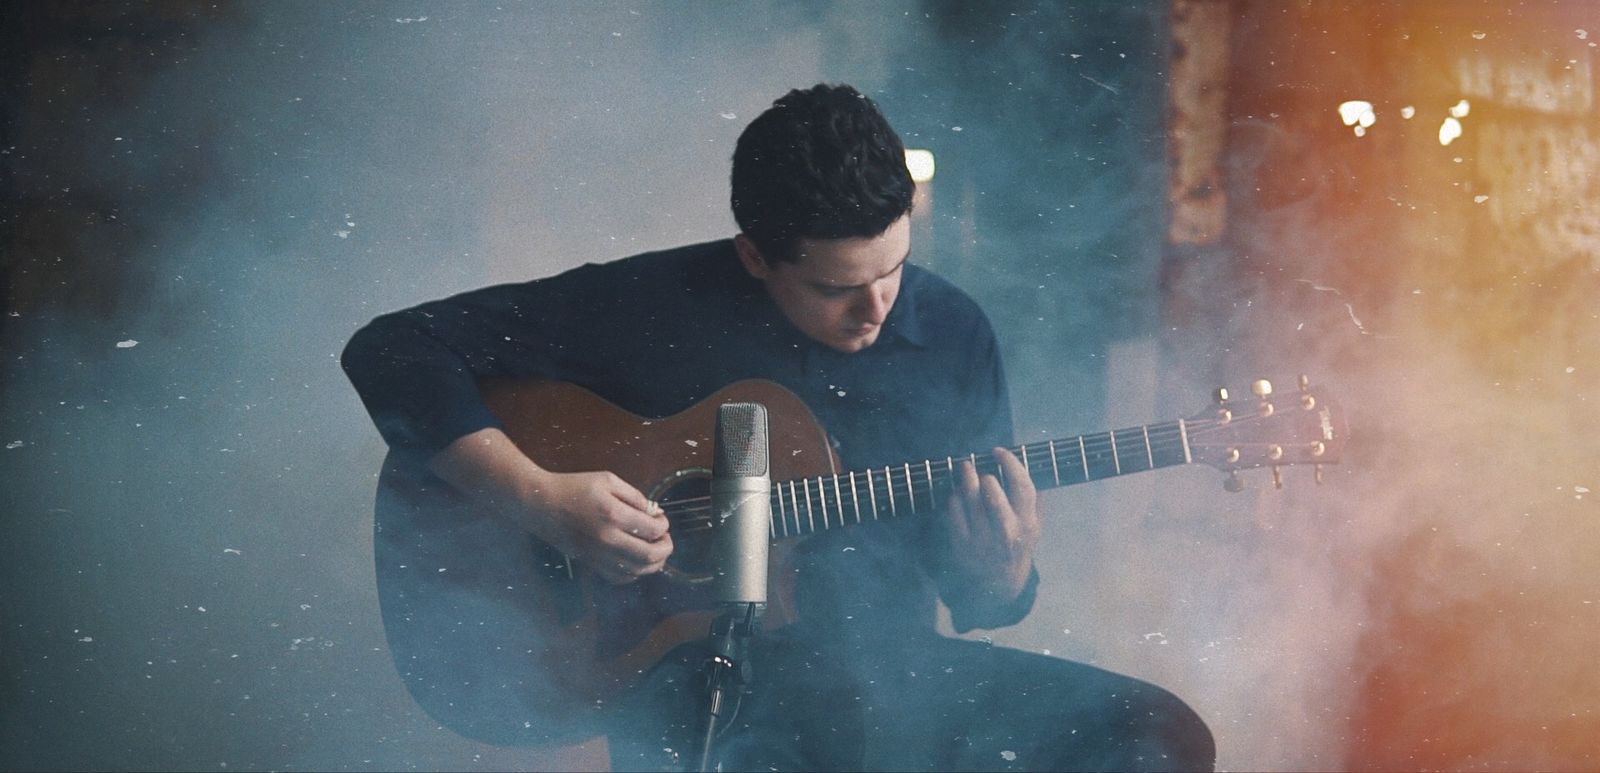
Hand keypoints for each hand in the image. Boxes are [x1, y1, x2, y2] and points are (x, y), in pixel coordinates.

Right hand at [518, 469, 673, 584]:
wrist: (540, 504)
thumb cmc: (573, 487)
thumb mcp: (607, 480)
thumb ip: (634, 496)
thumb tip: (653, 513)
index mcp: (613, 515)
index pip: (652, 529)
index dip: (663, 526)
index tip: (661, 519)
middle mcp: (608, 540)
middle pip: (649, 555)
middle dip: (665, 548)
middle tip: (666, 539)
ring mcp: (598, 556)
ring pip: (637, 571)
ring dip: (654, 563)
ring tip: (656, 551)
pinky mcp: (590, 564)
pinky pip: (619, 578)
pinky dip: (634, 573)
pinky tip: (636, 561)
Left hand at [940, 447, 1039, 600]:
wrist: (999, 586)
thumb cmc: (1016, 547)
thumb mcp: (1034, 529)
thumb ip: (1034, 502)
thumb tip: (1028, 467)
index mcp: (1028, 524)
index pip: (1023, 487)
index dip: (1010, 464)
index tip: (999, 451)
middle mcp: (1007, 533)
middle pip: (994, 496)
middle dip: (983, 477)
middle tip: (976, 466)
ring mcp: (983, 540)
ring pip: (970, 503)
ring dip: (965, 481)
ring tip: (964, 469)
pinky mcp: (963, 546)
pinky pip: (954, 515)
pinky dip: (953, 499)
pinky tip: (956, 492)